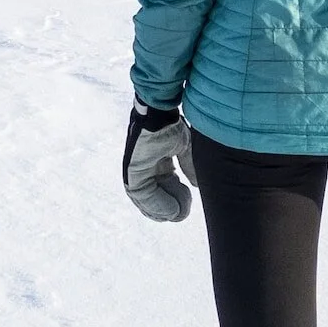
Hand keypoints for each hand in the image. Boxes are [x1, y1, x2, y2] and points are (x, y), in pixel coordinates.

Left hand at [122, 101, 194, 221]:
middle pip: (153, 195)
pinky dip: (156, 205)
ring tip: (178, 215)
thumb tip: (197, 184)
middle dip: (168, 208)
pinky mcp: (130, 171)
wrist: (158, 112)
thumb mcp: (184, 147)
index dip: (173, 198)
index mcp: (155, 161)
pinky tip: (171, 211)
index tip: (184, 208)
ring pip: (146, 199)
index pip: (161, 186)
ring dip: (163, 209)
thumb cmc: (170, 124)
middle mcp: (143, 167)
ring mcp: (135, 170)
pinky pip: (141, 195)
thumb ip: (189, 165)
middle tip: (182, 215)